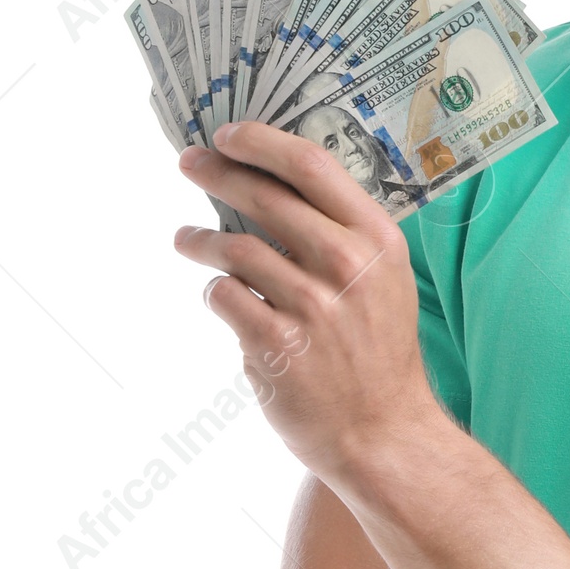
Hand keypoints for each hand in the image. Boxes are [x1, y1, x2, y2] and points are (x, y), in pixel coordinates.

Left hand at [173, 120, 439, 485]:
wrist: (383, 433)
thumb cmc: (378, 354)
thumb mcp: (384, 282)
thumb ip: (342, 235)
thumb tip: (272, 185)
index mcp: (377, 241)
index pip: (312, 165)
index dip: (261, 142)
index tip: (228, 135)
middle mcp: (346, 267)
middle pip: (263, 196)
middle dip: (215, 173)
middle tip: (188, 165)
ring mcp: (311, 306)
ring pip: (232, 247)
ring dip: (198, 239)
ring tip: (185, 239)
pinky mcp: (276, 344)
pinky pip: (223, 296)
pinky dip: (215, 291)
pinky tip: (220, 296)